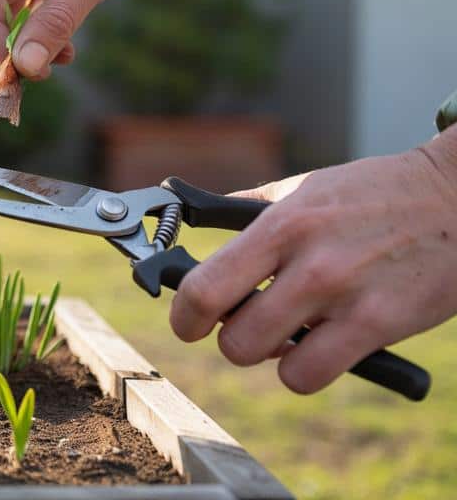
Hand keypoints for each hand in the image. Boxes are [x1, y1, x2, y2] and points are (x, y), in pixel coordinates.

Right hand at [0, 0, 185, 77]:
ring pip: (16, 8)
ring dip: (31, 39)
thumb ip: (56, 20)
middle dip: (11, 38)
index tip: (10, 66)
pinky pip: (38, 8)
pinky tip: (65, 51)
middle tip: (28, 75)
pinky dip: (48, 32)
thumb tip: (24, 66)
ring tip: (52, 66)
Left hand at [170, 130, 456, 393]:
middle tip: (246, 323)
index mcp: (281, 224)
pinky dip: (306, 369)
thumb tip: (184, 217)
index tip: (188, 320)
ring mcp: (345, 296)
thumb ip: (246, 211)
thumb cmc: (374, 195)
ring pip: (267, 359)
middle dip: (229, 337)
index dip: (185, 315)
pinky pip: (311, 375)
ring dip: (269, 354)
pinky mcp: (381, 324)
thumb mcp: (303, 190)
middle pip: (231, 336)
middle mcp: (308, 261)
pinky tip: (320, 345)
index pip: (204, 287)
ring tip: (287, 333)